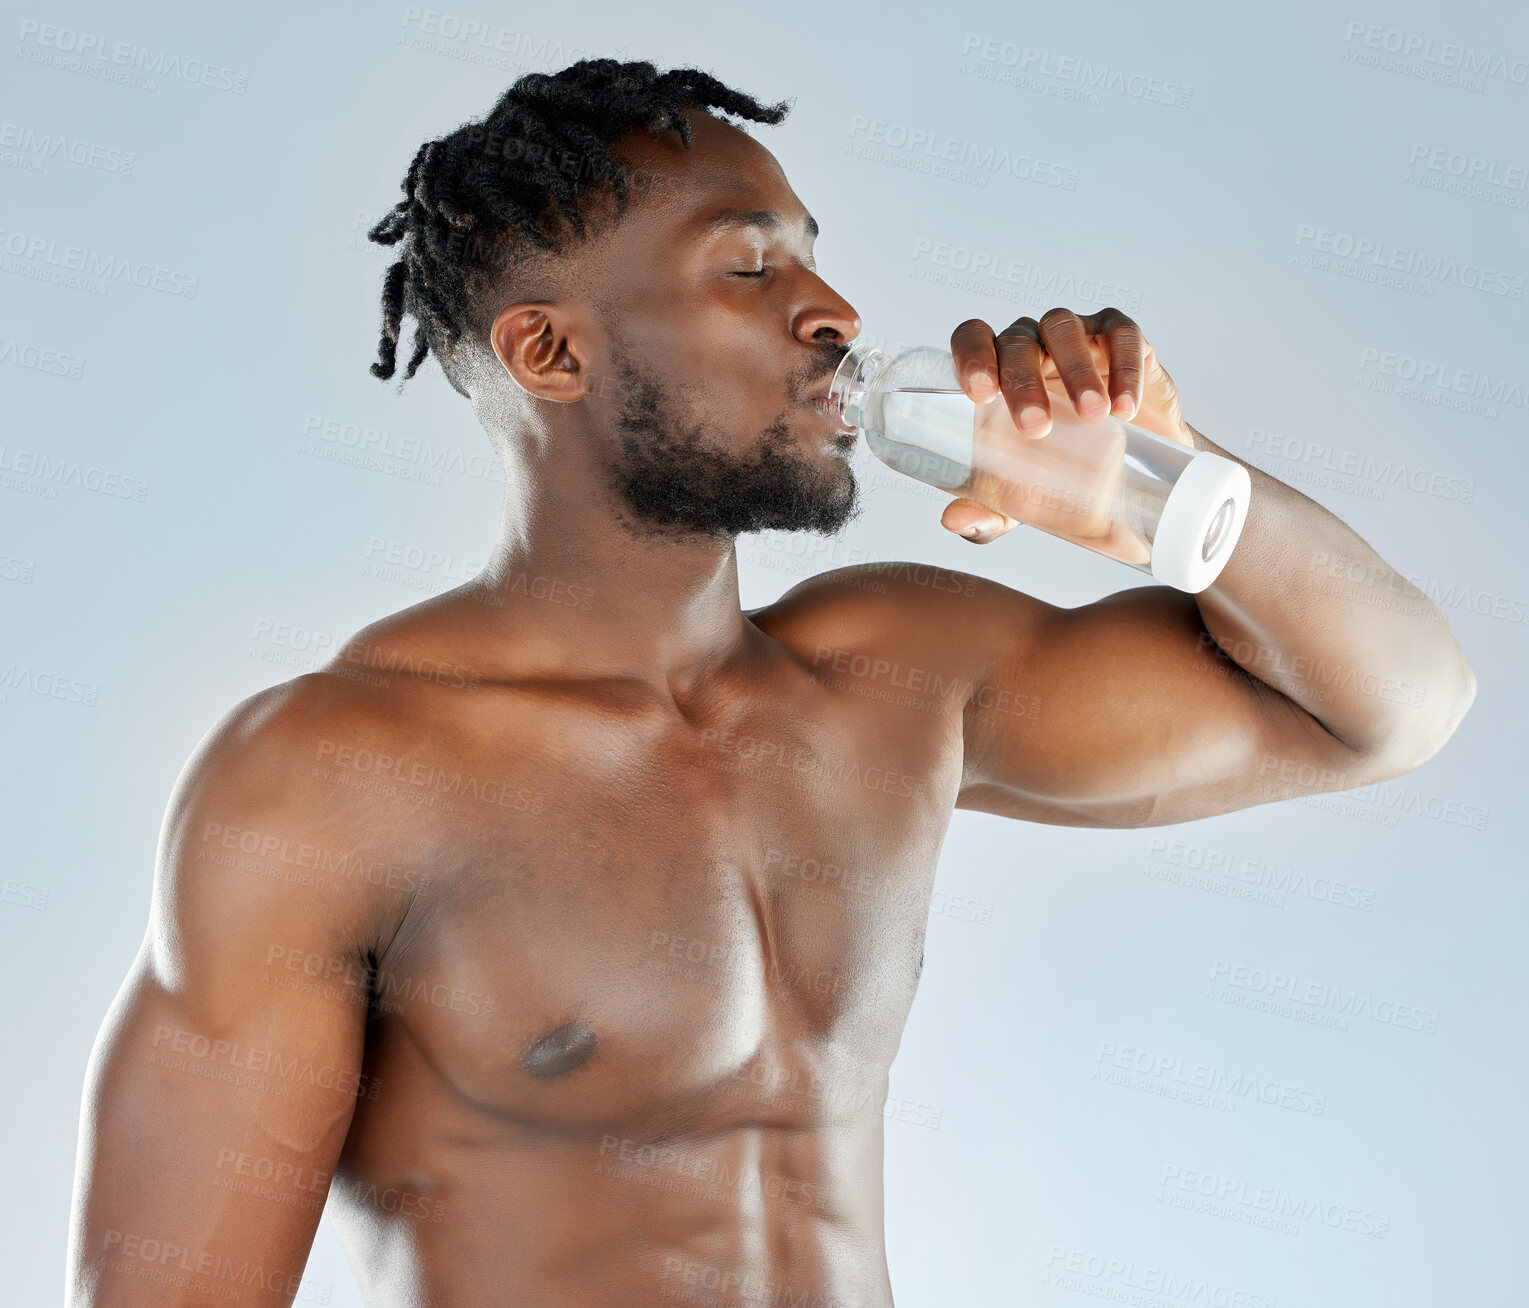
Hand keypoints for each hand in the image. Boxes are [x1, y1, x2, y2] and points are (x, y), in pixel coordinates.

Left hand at [939, 307, 1192, 543]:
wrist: (1135, 474)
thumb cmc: (1065, 470)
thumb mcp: (1025, 498)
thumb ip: (989, 509)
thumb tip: (954, 520)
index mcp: (998, 370)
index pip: (973, 338)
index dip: (971, 354)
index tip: (979, 393)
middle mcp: (1033, 345)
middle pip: (1017, 341)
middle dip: (1022, 381)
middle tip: (1036, 427)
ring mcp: (1078, 335)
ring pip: (1064, 328)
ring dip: (1075, 369)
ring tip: (1092, 416)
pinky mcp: (1124, 338)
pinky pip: (1122, 334)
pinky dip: (1124, 366)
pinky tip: (1125, 407)